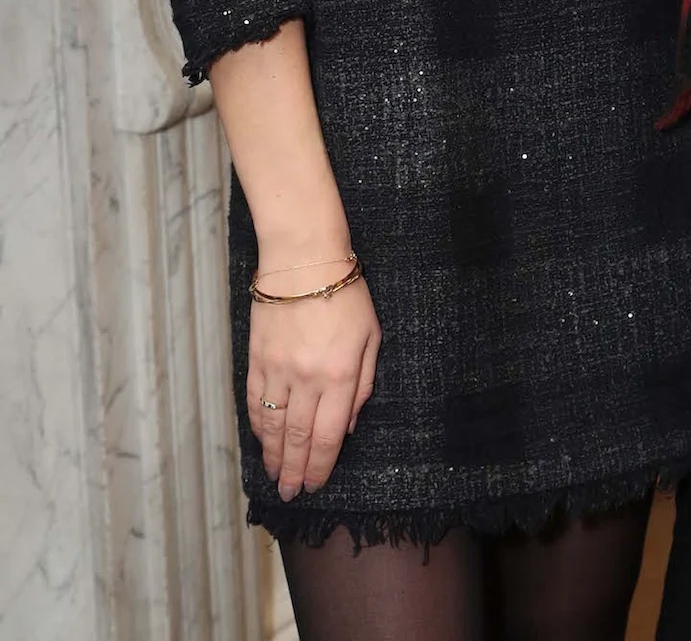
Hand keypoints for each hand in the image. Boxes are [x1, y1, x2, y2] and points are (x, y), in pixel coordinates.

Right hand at [247, 272, 380, 500]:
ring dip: (274, 457)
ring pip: (274, 427)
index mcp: (340, 375)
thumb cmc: (347, 295)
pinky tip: (262, 442)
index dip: (320, 467)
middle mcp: (307, 379)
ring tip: (276, 477)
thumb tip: (348, 426)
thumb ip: (362, 384)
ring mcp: (278, 371)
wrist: (304, 261)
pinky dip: (259, 428)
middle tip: (291, 494)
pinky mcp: (257, 360)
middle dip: (295, 471)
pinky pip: (256, 403)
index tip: (315, 486)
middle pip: (298, 439)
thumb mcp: (371, 337)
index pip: (327, 436)